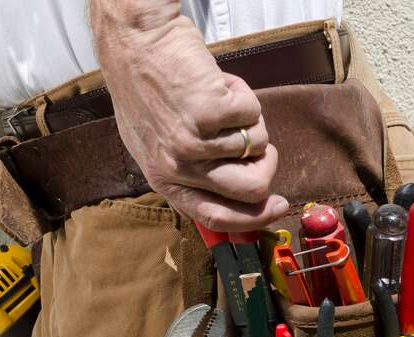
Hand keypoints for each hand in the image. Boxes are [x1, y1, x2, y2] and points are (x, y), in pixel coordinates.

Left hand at [92, 5, 288, 230]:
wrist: (136, 41)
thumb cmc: (146, 87)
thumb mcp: (156, 144)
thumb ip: (191, 174)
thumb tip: (238, 196)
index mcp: (164, 180)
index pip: (216, 217)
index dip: (254, 218)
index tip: (277, 206)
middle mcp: (179, 167)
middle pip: (252, 190)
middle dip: (267, 166)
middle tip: (262, 145)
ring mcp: (195, 141)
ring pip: (257, 146)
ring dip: (248, 120)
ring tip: (219, 99)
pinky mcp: (211, 112)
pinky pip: (254, 114)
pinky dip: (243, 95)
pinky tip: (217, 84)